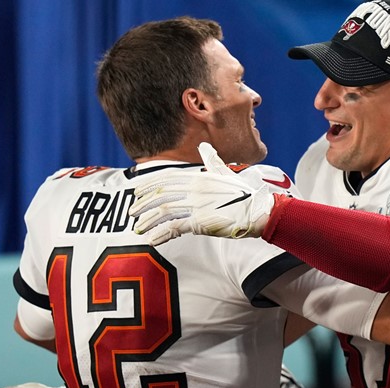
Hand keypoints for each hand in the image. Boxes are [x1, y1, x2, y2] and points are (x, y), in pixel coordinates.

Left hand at [129, 142, 275, 244]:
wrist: (258, 211)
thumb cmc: (244, 193)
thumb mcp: (226, 172)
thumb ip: (212, 160)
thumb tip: (205, 146)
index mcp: (199, 176)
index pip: (167, 178)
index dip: (150, 185)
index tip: (137, 191)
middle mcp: (195, 188)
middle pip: (161, 194)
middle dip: (143, 202)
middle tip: (131, 210)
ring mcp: (197, 205)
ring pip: (164, 211)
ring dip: (148, 219)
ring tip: (137, 227)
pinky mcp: (200, 221)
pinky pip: (175, 227)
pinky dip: (161, 233)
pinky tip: (152, 240)